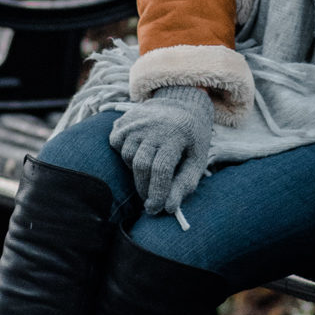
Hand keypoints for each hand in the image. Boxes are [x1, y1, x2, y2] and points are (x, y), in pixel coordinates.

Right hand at [109, 86, 213, 216]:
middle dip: (144, 189)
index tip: (156, 209)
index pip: (161, 169)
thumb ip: (185, 185)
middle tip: (150, 202)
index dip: (158, 193)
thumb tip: (168, 208)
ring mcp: (136, 121)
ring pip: (128, 157)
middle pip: (141, 165)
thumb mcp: (197, 161)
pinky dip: (126, 155)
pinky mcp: (124, 121)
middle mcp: (154, 125)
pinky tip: (141, 152)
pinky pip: (117, 146)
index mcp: (178, 133)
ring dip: (137, 171)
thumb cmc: (191, 139)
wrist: (180, 105)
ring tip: (151, 170)